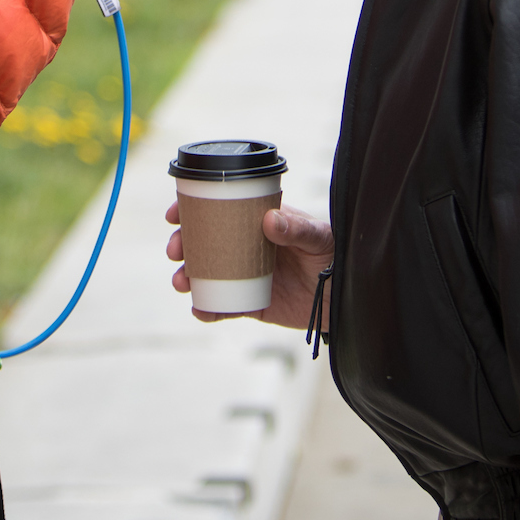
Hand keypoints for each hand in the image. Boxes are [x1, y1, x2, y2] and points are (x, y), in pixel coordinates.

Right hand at [166, 200, 333, 328]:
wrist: (345, 298)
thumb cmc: (334, 257)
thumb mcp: (318, 239)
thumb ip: (297, 229)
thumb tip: (269, 220)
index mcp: (257, 222)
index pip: (220, 209)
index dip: (192, 209)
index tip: (175, 214)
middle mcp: (246, 247)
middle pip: (203, 241)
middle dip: (182, 244)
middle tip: (175, 251)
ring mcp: (245, 275)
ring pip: (206, 274)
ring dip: (187, 277)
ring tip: (182, 283)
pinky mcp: (250, 303)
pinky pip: (222, 305)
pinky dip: (207, 309)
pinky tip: (200, 310)